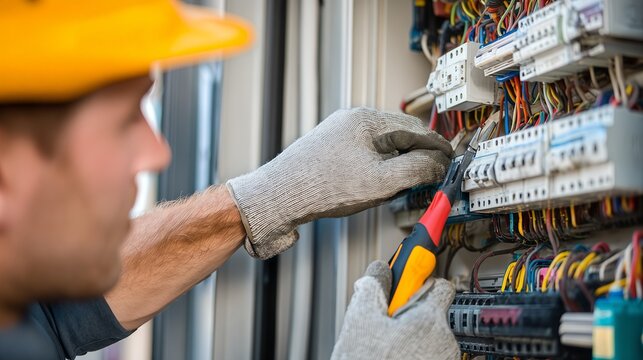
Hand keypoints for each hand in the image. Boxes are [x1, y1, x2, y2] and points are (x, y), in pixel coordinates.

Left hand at [227, 108, 452, 258]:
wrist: (279, 197)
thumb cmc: (324, 187)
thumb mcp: (381, 182)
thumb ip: (417, 170)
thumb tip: (439, 164)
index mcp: (367, 120)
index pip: (415, 128)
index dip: (437, 146)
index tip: (451, 159)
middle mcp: (352, 120)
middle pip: (399, 134)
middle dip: (417, 155)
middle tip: (432, 174)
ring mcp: (339, 132)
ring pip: (381, 145)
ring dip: (397, 162)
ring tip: (401, 184)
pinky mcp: (329, 148)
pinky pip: (364, 153)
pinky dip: (378, 166)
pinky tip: (375, 185)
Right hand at [331, 261, 459, 359]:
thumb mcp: (360, 321)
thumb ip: (372, 288)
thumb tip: (378, 269)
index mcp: (430, 320)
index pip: (441, 285)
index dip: (420, 280)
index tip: (409, 280)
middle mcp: (445, 341)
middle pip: (432, 312)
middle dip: (410, 312)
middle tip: (385, 321)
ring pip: (429, 336)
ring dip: (411, 336)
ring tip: (384, 345)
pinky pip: (429, 355)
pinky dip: (414, 354)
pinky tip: (391, 359)